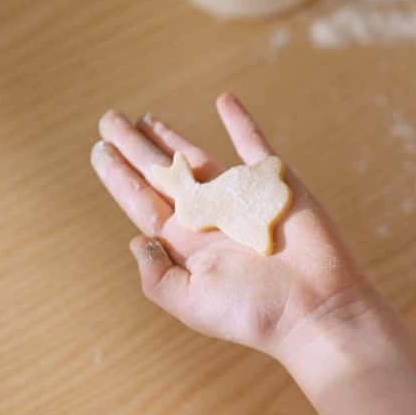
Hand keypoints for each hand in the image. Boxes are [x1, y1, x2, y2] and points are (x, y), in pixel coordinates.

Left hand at [91, 94, 376, 359]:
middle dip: (135, 148)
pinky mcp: (274, 183)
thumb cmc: (255, 313)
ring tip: (144, 118)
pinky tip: (224, 100)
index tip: (98, 151)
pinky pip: (254, 145)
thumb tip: (135, 239)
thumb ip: (157, 275)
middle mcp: (209, 217)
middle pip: (163, 174)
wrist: (317, 307)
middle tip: (108, 121)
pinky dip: (240, 122)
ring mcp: (241, 198)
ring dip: (172, 136)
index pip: (143, 201)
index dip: (119, 176)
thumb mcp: (191, 303)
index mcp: (186, 244)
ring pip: (198, 157)